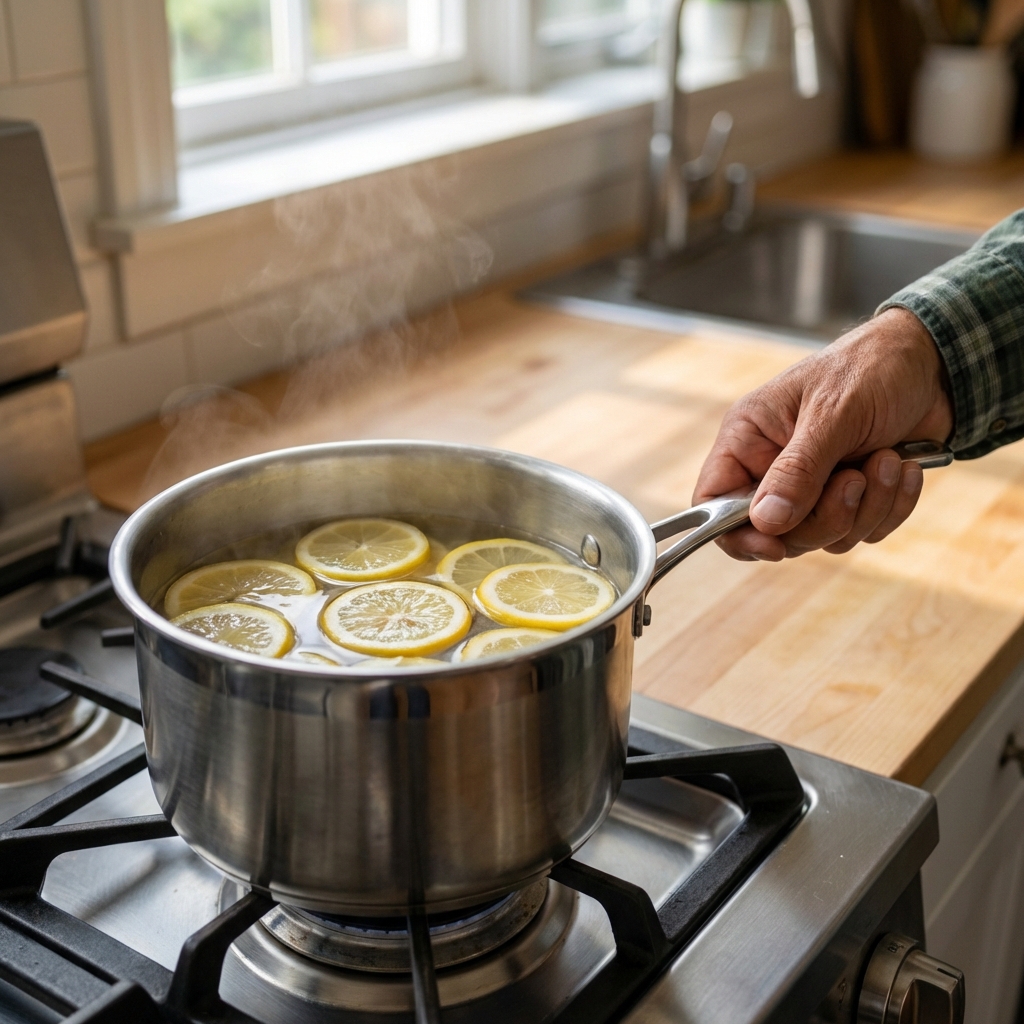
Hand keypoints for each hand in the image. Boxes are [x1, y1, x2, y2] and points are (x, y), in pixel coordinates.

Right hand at [693, 308, 953, 559]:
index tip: (774, 545)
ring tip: (887, 460)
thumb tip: (766, 522)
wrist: (935, 363)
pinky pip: (862, 531)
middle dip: (825, 516)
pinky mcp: (851, 497)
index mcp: (748, 438)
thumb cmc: (871, 368)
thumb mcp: (832, 414)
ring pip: (824, 536)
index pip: (714, 501)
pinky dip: (890, 506)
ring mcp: (813, 486)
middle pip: (775, 531)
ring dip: (866, 508)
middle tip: (854, 479)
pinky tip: (903, 468)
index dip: (736, 532)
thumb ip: (798, 470)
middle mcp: (772, 466)